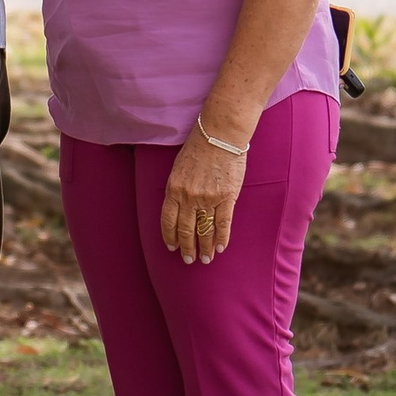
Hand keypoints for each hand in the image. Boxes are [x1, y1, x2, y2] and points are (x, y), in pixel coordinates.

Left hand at [159, 126, 248, 263]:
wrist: (219, 135)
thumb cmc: (198, 147)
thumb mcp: (178, 168)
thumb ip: (177, 189)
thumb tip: (179, 207)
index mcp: (173, 189)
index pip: (168, 221)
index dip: (170, 237)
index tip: (172, 247)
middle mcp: (188, 197)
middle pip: (186, 230)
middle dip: (187, 248)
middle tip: (189, 260)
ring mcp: (208, 198)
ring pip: (204, 230)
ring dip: (204, 247)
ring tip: (205, 259)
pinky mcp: (227, 197)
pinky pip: (223, 223)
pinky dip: (221, 238)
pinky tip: (220, 248)